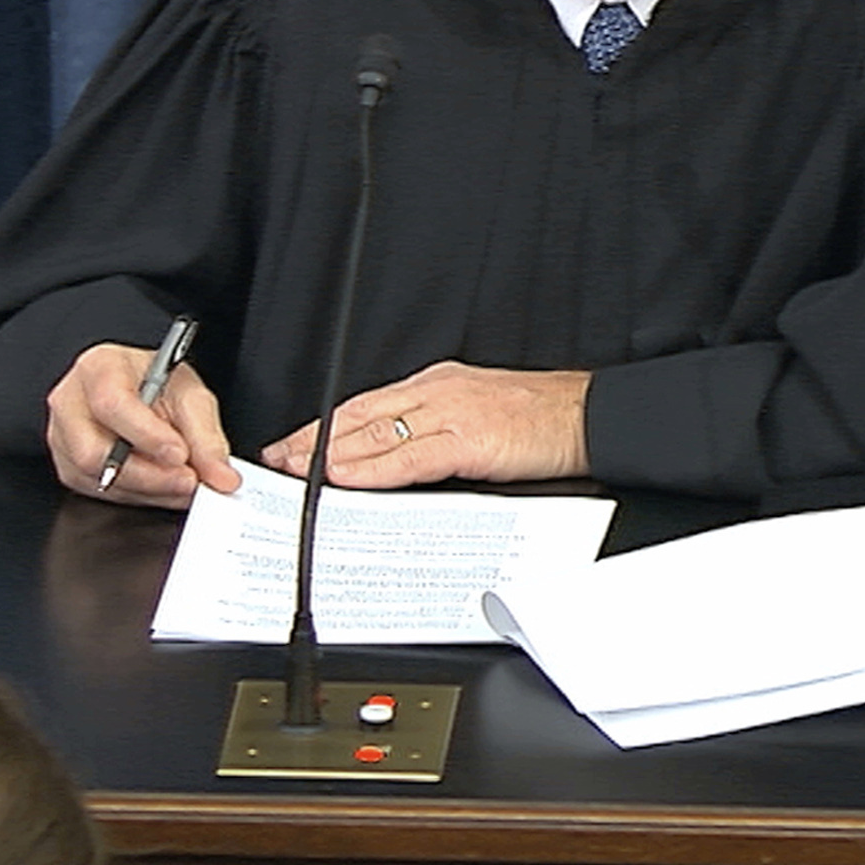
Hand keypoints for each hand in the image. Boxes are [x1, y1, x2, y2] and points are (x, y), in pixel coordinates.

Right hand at [46, 342, 240, 508]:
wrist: (139, 392)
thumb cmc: (158, 386)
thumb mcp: (190, 397)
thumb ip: (206, 436)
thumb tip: (221, 476)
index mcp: (98, 368)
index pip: (111, 403)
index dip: (146, 435)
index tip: (180, 454)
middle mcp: (70, 402)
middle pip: (93, 451)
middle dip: (148, 474)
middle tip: (189, 481)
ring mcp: (62, 437)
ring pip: (96, 478)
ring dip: (147, 489)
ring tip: (182, 484)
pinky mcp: (68, 468)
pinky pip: (99, 493)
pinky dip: (138, 496)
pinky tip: (163, 486)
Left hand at [260, 362, 588, 488]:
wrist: (587, 416)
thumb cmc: (541, 419)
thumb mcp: (478, 417)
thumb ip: (436, 433)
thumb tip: (396, 458)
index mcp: (438, 385)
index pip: (367, 405)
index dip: (325, 427)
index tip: (295, 444)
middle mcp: (437, 393)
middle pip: (360, 416)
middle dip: (313, 441)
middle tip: (277, 461)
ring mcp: (452, 414)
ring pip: (377, 433)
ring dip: (331, 456)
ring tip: (296, 472)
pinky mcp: (469, 441)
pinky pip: (410, 457)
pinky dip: (374, 469)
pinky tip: (348, 478)